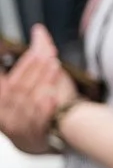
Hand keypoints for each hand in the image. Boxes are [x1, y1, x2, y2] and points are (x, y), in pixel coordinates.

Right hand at [0, 26, 76, 154]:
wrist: (50, 136)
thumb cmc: (40, 103)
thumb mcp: (37, 79)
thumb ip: (39, 53)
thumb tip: (39, 29)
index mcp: (2, 100)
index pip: (4, 83)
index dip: (18, 67)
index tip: (31, 53)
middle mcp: (5, 115)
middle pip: (16, 88)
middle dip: (31, 69)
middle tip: (44, 54)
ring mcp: (19, 128)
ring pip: (28, 102)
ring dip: (41, 82)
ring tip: (53, 66)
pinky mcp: (34, 138)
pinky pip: (37, 122)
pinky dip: (44, 108)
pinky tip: (51, 95)